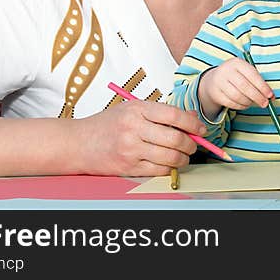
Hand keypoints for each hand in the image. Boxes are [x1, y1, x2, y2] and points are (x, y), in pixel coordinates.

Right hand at [76, 98, 207, 176]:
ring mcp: (131, 149)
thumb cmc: (107, 124)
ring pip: (170, 157)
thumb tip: (191, 118)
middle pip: (176, 138)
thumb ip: (162, 112)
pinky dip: (169, 168)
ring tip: (183, 155)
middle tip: (193, 144)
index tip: (201, 129)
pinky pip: (158, 170)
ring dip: (183, 158)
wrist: (78, 143)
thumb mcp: (133, 109)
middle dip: (191, 144)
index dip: (193, 123)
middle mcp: (134, 129)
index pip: (174, 115)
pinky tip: (168, 163)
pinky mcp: (128, 167)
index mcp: (138, 109)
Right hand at [198, 57, 273, 119]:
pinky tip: (245, 104)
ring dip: (248, 102)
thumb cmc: (237, 76)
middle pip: (244, 86)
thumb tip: (271, 97)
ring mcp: (219, 82)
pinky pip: (231, 103)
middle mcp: (226, 71)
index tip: (270, 95)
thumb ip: (258, 82)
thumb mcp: (246, 73)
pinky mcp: (215, 94)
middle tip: (265, 104)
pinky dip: (241, 106)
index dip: (262, 86)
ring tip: (253, 103)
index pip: (252, 75)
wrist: (214, 80)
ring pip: (237, 96)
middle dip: (257, 97)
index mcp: (237, 63)